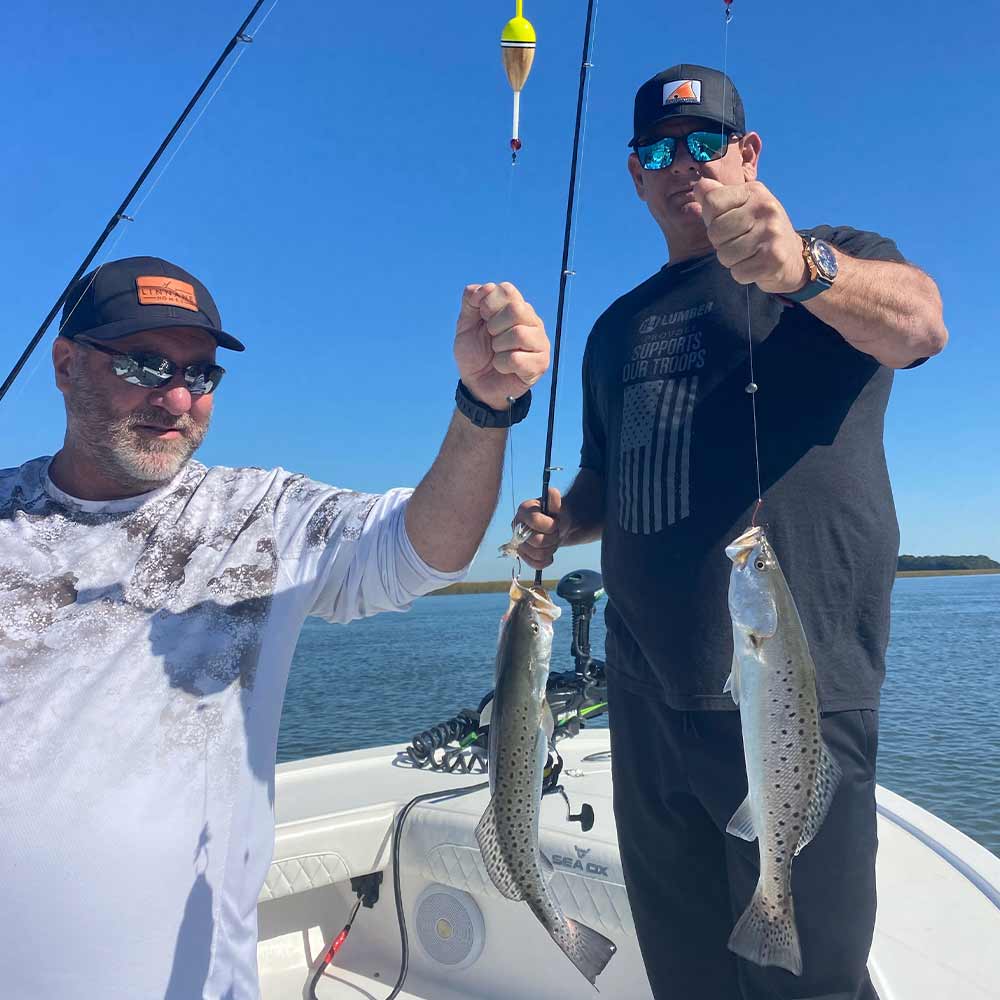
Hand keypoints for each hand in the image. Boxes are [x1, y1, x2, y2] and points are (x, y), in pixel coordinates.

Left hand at [454, 282, 549, 411]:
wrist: (476, 386)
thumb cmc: (475, 354)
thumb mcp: (465, 325)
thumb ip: (471, 302)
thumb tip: (484, 288)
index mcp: (516, 307)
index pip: (507, 290)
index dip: (488, 304)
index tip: (483, 320)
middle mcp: (532, 322)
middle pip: (516, 309)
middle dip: (494, 326)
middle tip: (491, 338)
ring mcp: (539, 343)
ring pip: (519, 334)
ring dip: (498, 347)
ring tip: (497, 354)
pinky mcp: (540, 364)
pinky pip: (517, 359)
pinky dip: (502, 365)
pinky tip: (502, 367)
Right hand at [512, 487, 564, 568]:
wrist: (557, 527)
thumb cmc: (557, 514)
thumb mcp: (558, 505)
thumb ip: (555, 499)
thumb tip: (552, 493)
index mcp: (523, 510)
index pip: (535, 521)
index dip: (550, 525)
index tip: (556, 523)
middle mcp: (516, 526)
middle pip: (536, 541)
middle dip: (552, 539)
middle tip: (556, 533)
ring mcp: (518, 542)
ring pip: (536, 554)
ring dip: (550, 550)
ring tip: (553, 542)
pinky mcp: (522, 555)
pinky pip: (535, 563)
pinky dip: (546, 560)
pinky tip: (549, 553)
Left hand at [693, 178, 808, 294]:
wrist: (793, 256)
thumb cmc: (759, 230)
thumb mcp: (741, 206)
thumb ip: (717, 196)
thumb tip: (700, 185)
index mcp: (754, 191)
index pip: (712, 201)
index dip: (712, 219)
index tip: (727, 223)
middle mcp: (765, 208)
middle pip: (715, 231)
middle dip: (720, 243)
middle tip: (739, 241)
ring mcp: (771, 233)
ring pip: (724, 254)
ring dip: (731, 260)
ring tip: (748, 254)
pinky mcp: (773, 258)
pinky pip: (738, 272)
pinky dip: (742, 274)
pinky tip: (755, 265)